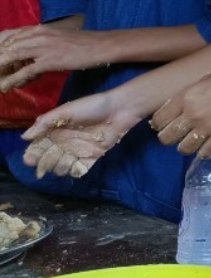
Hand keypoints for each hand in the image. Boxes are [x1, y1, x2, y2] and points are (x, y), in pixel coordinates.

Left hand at [0, 24, 107, 91]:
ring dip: (0, 69)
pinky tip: (5, 88)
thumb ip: (39, 48)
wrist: (102, 45)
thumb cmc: (82, 44)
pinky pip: (25, 72)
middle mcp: (37, 35)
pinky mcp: (49, 60)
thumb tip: (26, 65)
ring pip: (10, 57)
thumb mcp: (57, 39)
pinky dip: (12, 80)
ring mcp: (42, 47)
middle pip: (5, 46)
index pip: (7, 35)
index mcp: (38, 29)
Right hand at [21, 90, 145, 178]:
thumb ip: (45, 122)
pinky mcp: (92, 157)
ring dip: (60, 167)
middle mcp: (64, 144)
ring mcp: (77, 151)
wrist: (119, 109)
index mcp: (55, 132)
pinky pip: (80, 170)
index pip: (38, 148)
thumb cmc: (91, 106)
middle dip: (45, 163)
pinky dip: (77, 171)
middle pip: (47, 160)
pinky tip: (77, 166)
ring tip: (66, 158)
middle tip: (51, 158)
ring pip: (61, 168)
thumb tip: (25, 137)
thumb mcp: (65, 110)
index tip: (30, 160)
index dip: (32, 155)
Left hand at [150, 62, 210, 159]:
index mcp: (185, 97)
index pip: (159, 120)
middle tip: (179, 134)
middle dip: (169, 137)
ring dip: (186, 146)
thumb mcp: (204, 80)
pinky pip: (205, 152)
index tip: (166, 124)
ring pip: (183, 148)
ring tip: (194, 141)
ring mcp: (208, 127)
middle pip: (167, 137)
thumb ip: (189, 95)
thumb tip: (178, 109)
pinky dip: (204, 151)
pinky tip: (208, 145)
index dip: (160, 124)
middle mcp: (192, 114)